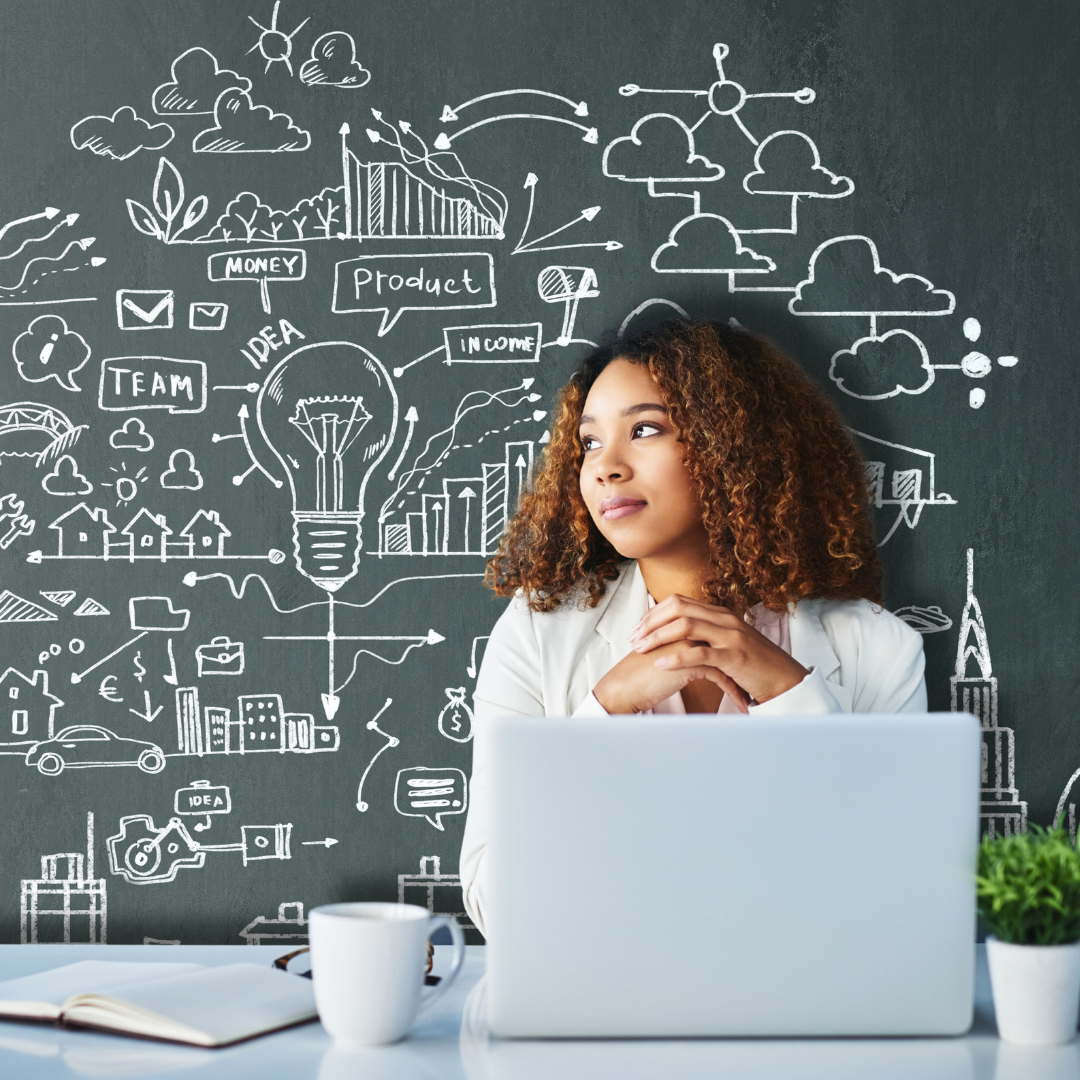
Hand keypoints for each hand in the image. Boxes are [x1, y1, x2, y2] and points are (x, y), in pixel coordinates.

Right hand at [592, 639, 752, 715]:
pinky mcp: (688, 662)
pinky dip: (732, 691)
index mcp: (680, 626)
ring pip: (726, 658)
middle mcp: (686, 630)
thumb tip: (699, 658)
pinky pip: (720, 675)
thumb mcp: (664, 657)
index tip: (742, 670)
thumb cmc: (639, 676)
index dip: (730, 652)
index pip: (716, 635)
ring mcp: (688, 643)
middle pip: (725, 643)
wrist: (623, 687)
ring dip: (740, 679)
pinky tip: (739, 703)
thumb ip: (681, 651)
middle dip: (742, 664)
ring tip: (750, 696)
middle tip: (754, 681)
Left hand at [628, 594, 808, 706]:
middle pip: (678, 608)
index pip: (679, 602)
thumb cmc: (753, 665)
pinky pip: (700, 653)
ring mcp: (730, 636)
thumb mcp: (728, 643)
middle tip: (632, 637)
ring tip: (640, 648)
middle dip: (650, 622)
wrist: (784, 680)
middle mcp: (724, 619)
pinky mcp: (734, 657)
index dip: (653, 613)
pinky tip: (661, 663)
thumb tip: (677, 636)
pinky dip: (677, 657)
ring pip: (686, 626)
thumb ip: (706, 635)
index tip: (636, 628)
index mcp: (720, 613)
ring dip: (658, 636)